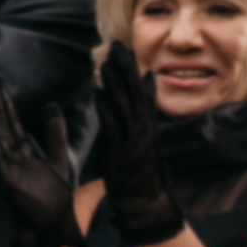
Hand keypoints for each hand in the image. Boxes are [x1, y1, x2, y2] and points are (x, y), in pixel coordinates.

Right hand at [0, 83, 84, 246]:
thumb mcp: (59, 159)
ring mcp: (9, 170)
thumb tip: (52, 106)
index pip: (12, 123)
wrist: (59, 221)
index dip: (6, 104)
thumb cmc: (57, 195)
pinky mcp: (9, 182)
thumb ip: (55, 135)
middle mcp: (13, 158)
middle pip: (2, 127)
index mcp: (24, 152)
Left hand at [91, 41, 182, 245]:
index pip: (141, 90)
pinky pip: (114, 128)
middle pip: (135, 92)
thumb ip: (142, 111)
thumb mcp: (142, 137)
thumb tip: (148, 81)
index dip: (131, 69)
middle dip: (125, 68)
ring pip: (126, 107)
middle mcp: (144, 129)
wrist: (144, 200)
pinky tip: (98, 95)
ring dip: (115, 84)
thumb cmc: (139, 170)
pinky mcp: (123, 153)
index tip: (121, 49)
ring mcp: (135, 141)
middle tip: (115, 47)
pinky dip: (106, 110)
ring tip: (106, 65)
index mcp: (147, 125)